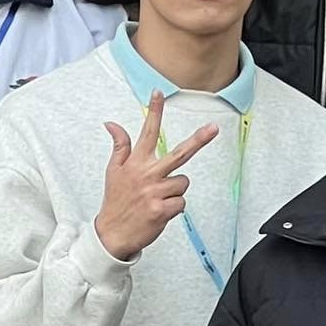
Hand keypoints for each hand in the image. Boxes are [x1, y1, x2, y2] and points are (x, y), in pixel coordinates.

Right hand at [94, 91, 218, 260]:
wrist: (113, 233)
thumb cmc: (116, 201)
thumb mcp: (113, 171)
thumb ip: (119, 146)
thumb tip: (112, 124)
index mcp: (135, 163)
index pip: (147, 132)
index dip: (154, 112)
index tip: (158, 93)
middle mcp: (146, 174)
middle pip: (179, 153)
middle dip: (198, 140)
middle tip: (213, 128)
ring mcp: (155, 191)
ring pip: (183, 183)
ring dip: (175, 192)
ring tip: (157, 199)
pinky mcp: (162, 209)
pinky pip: (182, 202)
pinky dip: (174, 208)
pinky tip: (159, 211)